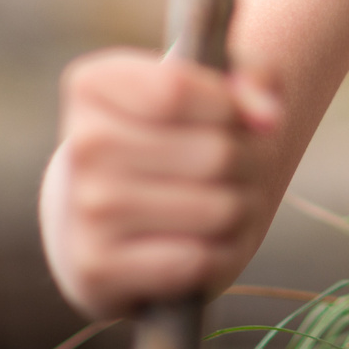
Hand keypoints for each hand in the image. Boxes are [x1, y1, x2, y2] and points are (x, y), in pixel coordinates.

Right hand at [38, 49, 282, 317]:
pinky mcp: (97, 270)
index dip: (231, 106)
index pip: (178, 88)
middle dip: (250, 163)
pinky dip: (219, 255)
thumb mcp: (209, 89)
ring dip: (242, 210)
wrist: (103, 216)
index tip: (242, 116)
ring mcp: (86, 211)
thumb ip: (251, 78)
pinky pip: (197, 261)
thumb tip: (267, 117)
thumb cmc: (171, 138)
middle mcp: (82, 147)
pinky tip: (203, 242)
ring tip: (222, 202)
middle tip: (236, 168)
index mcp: (94, 86)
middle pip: (217, 153)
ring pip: (219, 210)